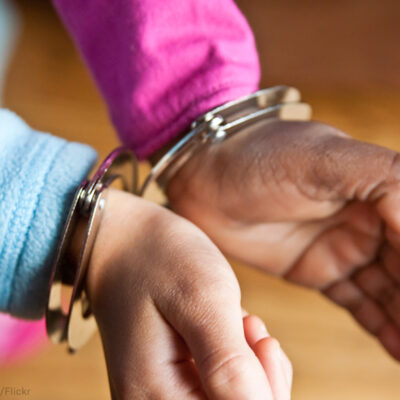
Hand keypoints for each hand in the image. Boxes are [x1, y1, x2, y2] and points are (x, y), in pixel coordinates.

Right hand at [86, 189, 291, 398]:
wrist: (126, 243)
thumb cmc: (157, 260)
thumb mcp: (201, 300)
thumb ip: (230, 366)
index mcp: (154, 398)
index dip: (264, 390)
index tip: (263, 344)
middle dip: (258, 374)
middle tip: (248, 325)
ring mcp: (164, 392)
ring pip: (236, 397)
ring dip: (250, 362)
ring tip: (235, 320)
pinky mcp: (176, 377)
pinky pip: (225, 383)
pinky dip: (240, 357)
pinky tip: (230, 328)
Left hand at [167, 119, 399, 360]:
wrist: (204, 178)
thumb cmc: (256, 158)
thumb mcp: (323, 158)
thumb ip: (386, 179)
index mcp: (380, 187)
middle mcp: (368, 220)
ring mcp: (342, 247)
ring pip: (391, 292)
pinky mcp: (316, 269)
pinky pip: (359, 302)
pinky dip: (382, 326)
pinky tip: (397, 349)